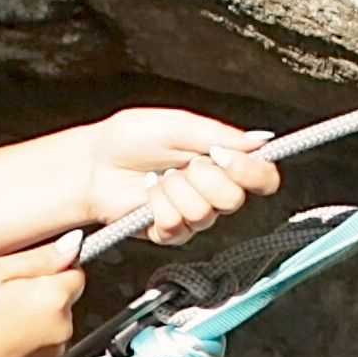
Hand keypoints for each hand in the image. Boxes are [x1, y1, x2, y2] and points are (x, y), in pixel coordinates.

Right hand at [0, 239, 87, 356]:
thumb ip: (38, 257)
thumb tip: (70, 247)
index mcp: (55, 298)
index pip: (75, 272)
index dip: (50, 267)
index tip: (25, 273)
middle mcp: (62, 328)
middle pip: (62, 299)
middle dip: (37, 294)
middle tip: (0, 296)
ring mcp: (52, 353)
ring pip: (49, 323)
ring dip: (29, 318)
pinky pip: (38, 346)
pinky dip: (22, 341)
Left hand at [58, 105, 275, 247]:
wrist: (94, 161)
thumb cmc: (130, 138)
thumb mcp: (178, 124)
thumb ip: (219, 134)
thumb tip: (260, 141)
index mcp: (223, 161)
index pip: (262, 177)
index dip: (253, 173)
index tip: (228, 159)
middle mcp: (213, 190)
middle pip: (234, 199)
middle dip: (203, 177)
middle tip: (182, 164)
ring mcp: (192, 214)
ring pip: (203, 213)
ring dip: (175, 190)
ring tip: (157, 177)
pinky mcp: (169, 232)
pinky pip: (176, 225)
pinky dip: (157, 204)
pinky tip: (147, 193)